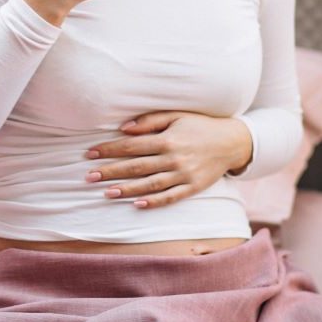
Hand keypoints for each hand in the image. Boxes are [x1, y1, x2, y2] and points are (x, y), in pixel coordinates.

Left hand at [83, 111, 252, 207]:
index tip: (90, 153)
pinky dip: (154, 202)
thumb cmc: (200, 125)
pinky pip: (170, 197)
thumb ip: (149, 121)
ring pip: (150, 184)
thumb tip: (123, 128)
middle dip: (111, 171)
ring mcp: (184, 175)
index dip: (109, 149)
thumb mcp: (176, 116)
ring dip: (127, 190)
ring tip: (107, 193)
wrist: (232, 142)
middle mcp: (174, 158)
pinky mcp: (193, 187)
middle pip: (136, 166)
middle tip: (89, 177)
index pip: (131, 145)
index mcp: (167, 139)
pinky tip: (137, 205)